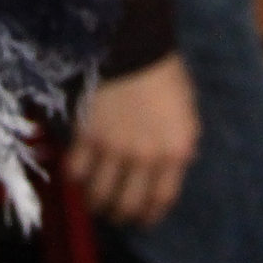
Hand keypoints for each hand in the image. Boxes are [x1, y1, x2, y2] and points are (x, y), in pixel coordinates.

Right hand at [68, 54, 199, 227]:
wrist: (134, 43)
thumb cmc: (164, 73)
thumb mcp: (186, 110)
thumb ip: (181, 141)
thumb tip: (178, 164)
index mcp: (176, 150)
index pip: (162, 199)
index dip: (149, 215)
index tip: (141, 218)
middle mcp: (147, 157)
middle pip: (129, 205)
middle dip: (120, 214)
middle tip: (113, 211)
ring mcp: (116, 149)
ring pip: (100, 195)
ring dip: (95, 202)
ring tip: (92, 198)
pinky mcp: (89, 137)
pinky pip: (77, 172)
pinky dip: (75, 177)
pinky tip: (77, 172)